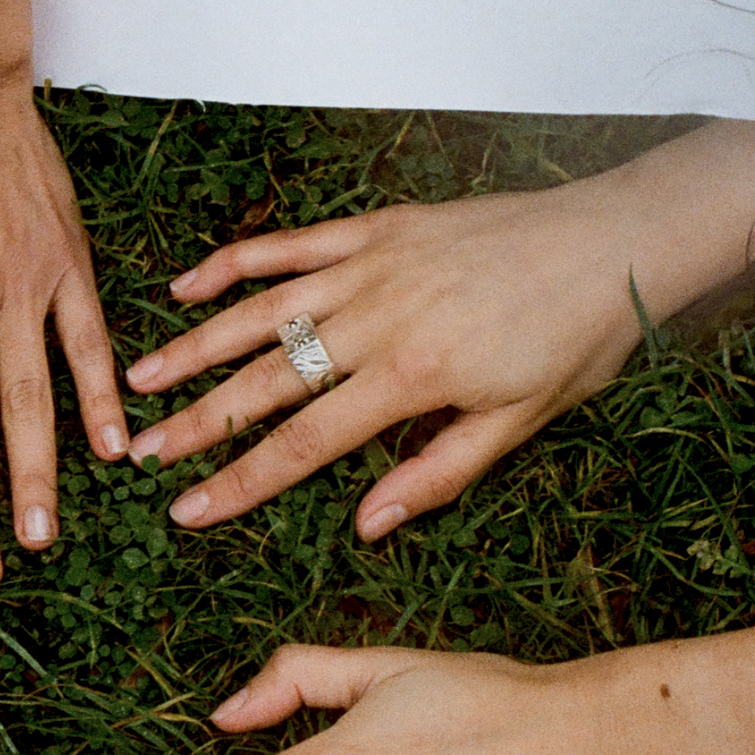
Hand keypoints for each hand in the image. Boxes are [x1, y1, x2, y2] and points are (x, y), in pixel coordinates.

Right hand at [122, 187, 648, 542]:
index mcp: (413, 377)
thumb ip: (438, 473)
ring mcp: (373, 265)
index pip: (305, 444)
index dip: (239, 481)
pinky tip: (187, 286)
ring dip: (195, 345)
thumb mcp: (520, 422)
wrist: (616, 239)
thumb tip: (365, 526)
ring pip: (262, 309)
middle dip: (196, 420)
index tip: (186, 509)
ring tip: (138, 377)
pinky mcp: (378, 227)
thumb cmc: (577, 338)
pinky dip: (235, 263)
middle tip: (138, 452)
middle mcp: (379, 318)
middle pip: (266, 379)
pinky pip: (292, 244)